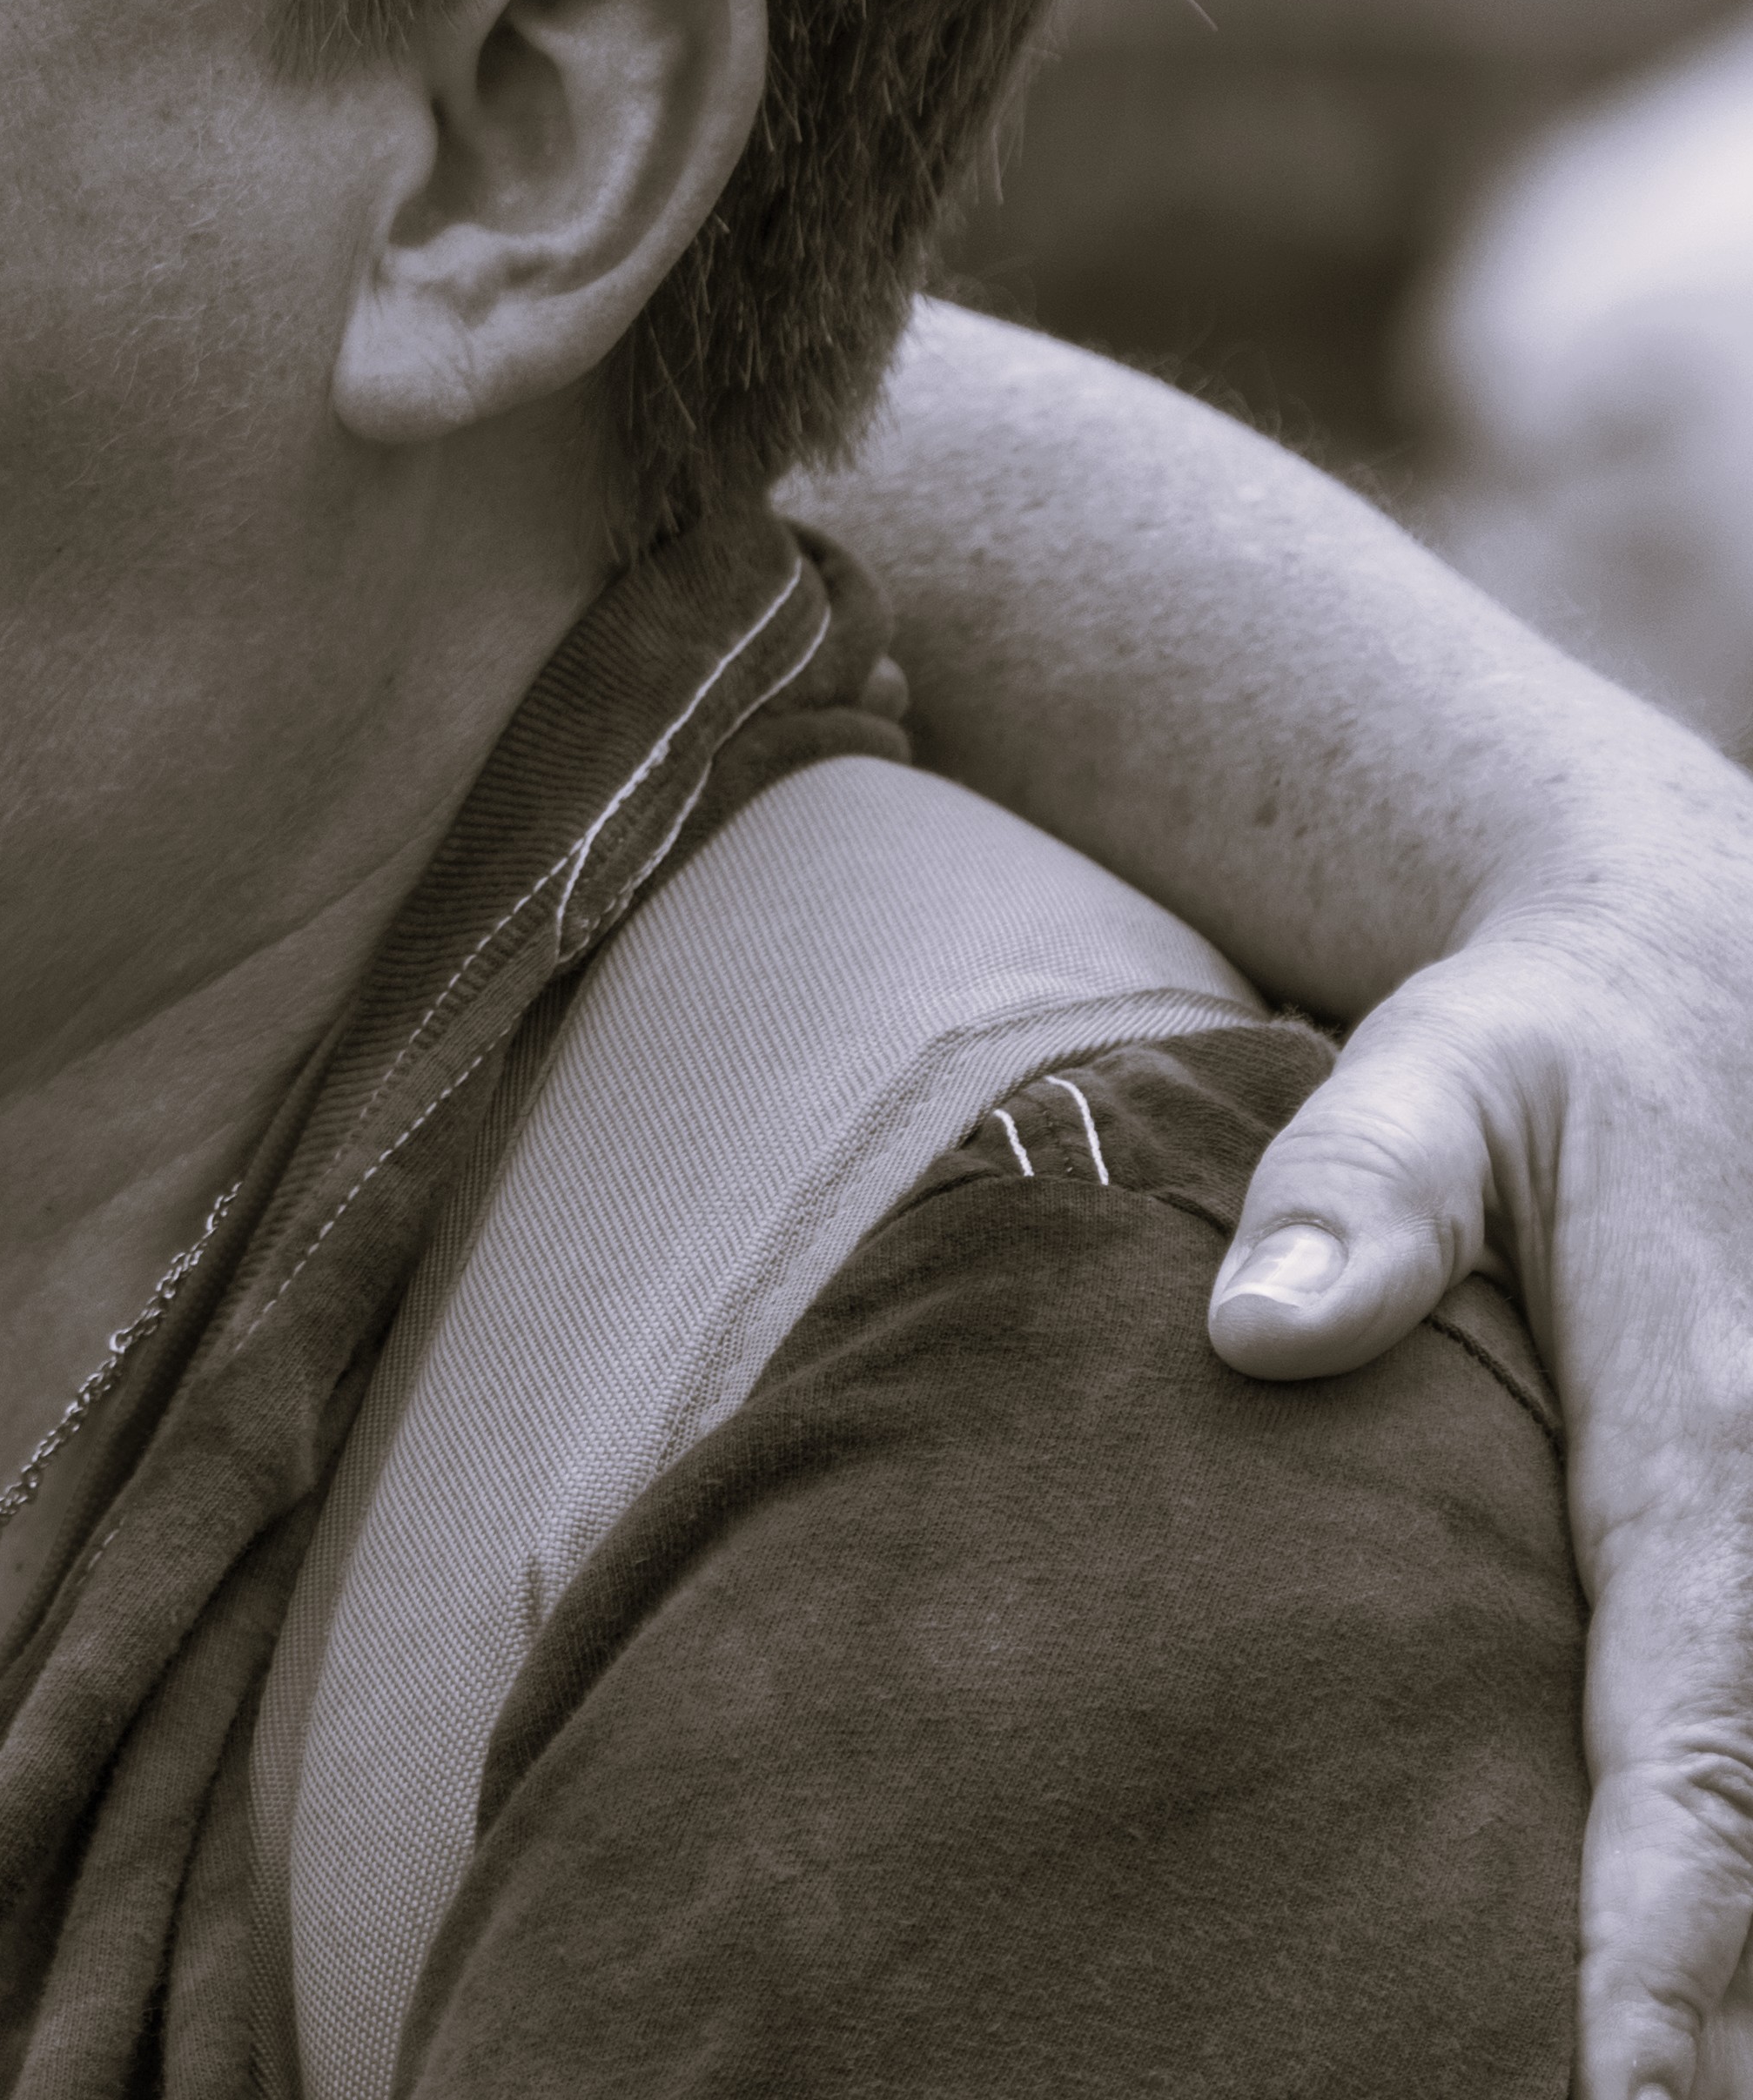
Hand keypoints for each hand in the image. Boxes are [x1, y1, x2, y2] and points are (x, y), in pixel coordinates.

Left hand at [1212, 849, 1752, 2099]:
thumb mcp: (1437, 1070)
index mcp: (1706, 1439)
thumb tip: (1254, 1337)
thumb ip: (1357, 1193)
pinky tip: (1702, 2006)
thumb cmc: (1540, 1049)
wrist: (1692, 969)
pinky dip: (1735, 1845)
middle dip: (1730, 2005)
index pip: (1694, 1729)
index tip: (1634, 2086)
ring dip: (1750, 1955)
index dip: (1678, 1922)